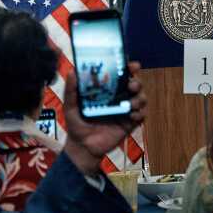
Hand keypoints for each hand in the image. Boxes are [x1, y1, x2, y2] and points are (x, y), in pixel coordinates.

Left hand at [63, 61, 146, 175]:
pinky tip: (131, 115)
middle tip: (131, 85)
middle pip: (135, 84)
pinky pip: (141, 116)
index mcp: (107, 90)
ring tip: (130, 104)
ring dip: (139, 98)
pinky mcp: (129, 124)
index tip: (130, 65)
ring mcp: (125, 110)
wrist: (82, 146)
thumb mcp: (71, 106)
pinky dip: (139, 114)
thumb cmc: (76, 124)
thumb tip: (72, 72)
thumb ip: (71, 90)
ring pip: (141, 98)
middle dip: (137, 82)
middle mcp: (118, 97)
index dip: (128, 67)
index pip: (120, 74)